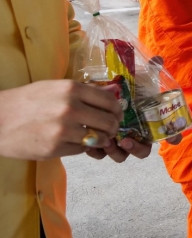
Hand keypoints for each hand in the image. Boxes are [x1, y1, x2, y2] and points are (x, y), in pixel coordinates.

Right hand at [0, 80, 122, 160]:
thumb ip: (86, 91)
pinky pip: (81, 149)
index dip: (117, 110)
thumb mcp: (56, 87)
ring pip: (98, 138)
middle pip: (109, 122)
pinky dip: (81, 147)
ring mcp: (63, 130)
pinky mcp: (55, 148)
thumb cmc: (27, 101)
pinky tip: (72, 141)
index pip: (110, 102)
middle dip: (112, 127)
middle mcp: (71, 108)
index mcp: (72, 89)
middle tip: (108, 129)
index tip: (115, 114)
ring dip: (99, 140)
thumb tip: (114, 92)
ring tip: (93, 136)